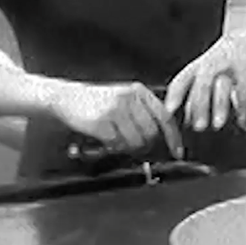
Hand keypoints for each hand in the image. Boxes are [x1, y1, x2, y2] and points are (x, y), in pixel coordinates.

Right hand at [51, 80, 180, 158]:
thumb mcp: (124, 99)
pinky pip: (117, 144)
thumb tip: (162, 139)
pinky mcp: (101, 121)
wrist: (67, 98)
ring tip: (117, 141)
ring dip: (129, 148)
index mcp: (139, 91)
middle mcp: (129, 98)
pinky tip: (106, 140)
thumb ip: (143, 114)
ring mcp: (115, 109)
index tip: (178, 152)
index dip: (174, 137)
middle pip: (151, 133)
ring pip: (136, 141)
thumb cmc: (98, 103)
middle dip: (146, 146)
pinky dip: (114, 147)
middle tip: (135, 148)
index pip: (165, 116)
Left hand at [164, 31, 245, 135]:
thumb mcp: (200, 72)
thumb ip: (192, 94)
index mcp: (195, 68)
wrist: (241, 40)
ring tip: (217, 125)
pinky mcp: (245, 70)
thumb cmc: (216, 63)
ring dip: (219, 106)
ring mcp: (228, 68)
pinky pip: (244, 90)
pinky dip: (243, 107)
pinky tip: (241, 122)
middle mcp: (209, 67)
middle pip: (202, 85)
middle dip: (200, 106)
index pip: (181, 81)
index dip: (174, 97)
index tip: (169, 112)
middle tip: (198, 127)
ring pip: (222, 86)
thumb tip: (185, 123)